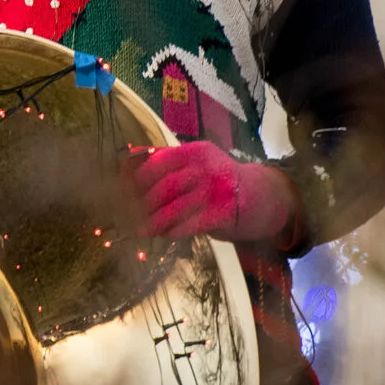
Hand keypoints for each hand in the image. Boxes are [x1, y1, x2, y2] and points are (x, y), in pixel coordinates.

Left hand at [125, 143, 295, 242]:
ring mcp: (214, 191)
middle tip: (131, 213)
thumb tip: (129, 163)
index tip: (124, 188)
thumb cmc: (219, 180)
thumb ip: (170, 161)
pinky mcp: (221, 214)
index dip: (137, 175)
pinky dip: (172, 231)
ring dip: (154, 221)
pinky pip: (188, 224)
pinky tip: (165, 234)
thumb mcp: (198, 162)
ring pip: (173, 208)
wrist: (260, 196)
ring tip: (143, 229)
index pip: (158, 160)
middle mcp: (205, 167)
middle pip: (164, 186)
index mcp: (195, 151)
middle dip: (143, 203)